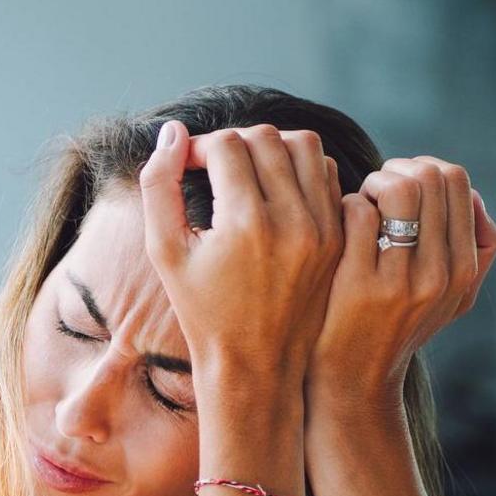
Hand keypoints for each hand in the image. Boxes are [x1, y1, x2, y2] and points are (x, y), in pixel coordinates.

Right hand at [137, 120, 344, 408]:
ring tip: (247, 172)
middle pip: (264, 138)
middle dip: (233, 142)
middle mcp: (290, 221)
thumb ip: (158, 186)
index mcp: (243, 224)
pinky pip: (325, 174)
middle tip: (214, 165)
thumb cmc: (201, 310)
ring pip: (303, 145)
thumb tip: (172, 131)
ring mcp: (321, 227)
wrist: (255, 364)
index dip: (199, 147)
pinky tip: (275, 191)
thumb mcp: (165, 252)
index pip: (225, 145)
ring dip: (270, 146)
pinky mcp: (337, 235)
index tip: (186, 165)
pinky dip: (299, 168)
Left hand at [310, 156, 495, 411]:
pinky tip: (338, 228)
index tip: (400, 186)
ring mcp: (401, 280)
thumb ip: (475, 249)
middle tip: (375, 191)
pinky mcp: (360, 285)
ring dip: (372, 183)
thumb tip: (473, 196)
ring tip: (360, 203)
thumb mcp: (452, 298)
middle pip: (429, 176)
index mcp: (465, 268)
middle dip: (396, 170)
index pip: (456, 180)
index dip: (423, 168)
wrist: (355, 380)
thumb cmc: (396, 327)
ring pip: (398, 188)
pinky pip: (357, 212)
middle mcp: (441, 273)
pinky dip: (345, 207)